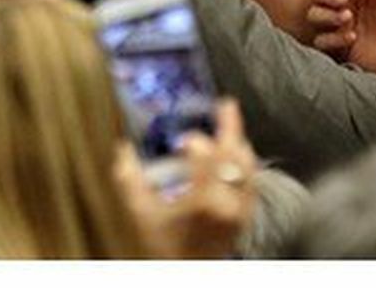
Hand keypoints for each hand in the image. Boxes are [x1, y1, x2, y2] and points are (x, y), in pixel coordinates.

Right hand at [115, 99, 258, 258]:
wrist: (185, 273)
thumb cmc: (164, 247)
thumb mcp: (140, 213)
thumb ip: (128, 179)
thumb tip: (122, 150)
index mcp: (203, 199)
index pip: (204, 153)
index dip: (193, 141)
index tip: (182, 142)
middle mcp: (227, 203)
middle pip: (235, 154)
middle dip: (230, 127)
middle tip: (226, 105)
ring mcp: (240, 210)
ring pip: (248, 165)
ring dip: (238, 143)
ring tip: (231, 126)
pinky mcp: (246, 216)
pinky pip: (253, 180)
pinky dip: (244, 163)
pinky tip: (237, 154)